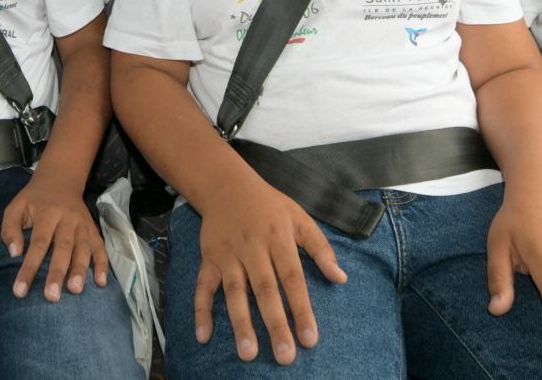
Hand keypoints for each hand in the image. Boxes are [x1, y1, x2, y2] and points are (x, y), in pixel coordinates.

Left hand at [0, 171, 107, 301]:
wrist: (60, 179)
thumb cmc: (34, 199)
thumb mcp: (16, 207)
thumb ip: (10, 229)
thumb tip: (14, 253)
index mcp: (46, 213)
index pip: (37, 244)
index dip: (29, 268)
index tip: (20, 291)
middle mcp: (67, 219)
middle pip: (63, 248)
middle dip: (57, 273)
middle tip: (51, 296)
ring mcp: (83, 224)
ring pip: (83, 248)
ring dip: (80, 270)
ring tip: (75, 290)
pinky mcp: (93, 229)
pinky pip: (100, 247)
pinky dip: (102, 264)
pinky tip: (101, 282)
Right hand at [194, 181, 347, 365]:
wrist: (227, 185)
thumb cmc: (269, 206)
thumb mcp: (300, 218)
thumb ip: (321, 248)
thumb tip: (341, 278)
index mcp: (278, 238)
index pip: (293, 279)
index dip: (301, 309)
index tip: (310, 339)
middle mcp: (252, 248)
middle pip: (264, 290)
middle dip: (275, 325)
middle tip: (284, 356)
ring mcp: (228, 255)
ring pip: (234, 292)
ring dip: (240, 323)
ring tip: (247, 352)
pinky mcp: (209, 259)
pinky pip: (203, 286)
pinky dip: (201, 311)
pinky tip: (204, 335)